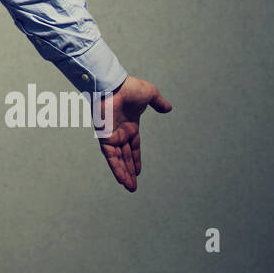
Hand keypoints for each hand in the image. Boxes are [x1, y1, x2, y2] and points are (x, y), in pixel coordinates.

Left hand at [92, 76, 172, 191]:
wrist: (113, 85)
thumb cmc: (129, 87)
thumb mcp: (150, 95)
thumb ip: (158, 103)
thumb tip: (168, 108)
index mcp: (129, 125)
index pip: (133, 146)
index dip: (136, 158)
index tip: (138, 171)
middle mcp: (120, 132)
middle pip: (126, 156)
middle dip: (129, 171)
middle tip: (133, 186)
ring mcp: (112, 135)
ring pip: (118, 160)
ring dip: (124, 174)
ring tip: (130, 188)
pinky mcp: (105, 137)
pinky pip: (111, 157)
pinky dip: (116, 168)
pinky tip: (121, 179)